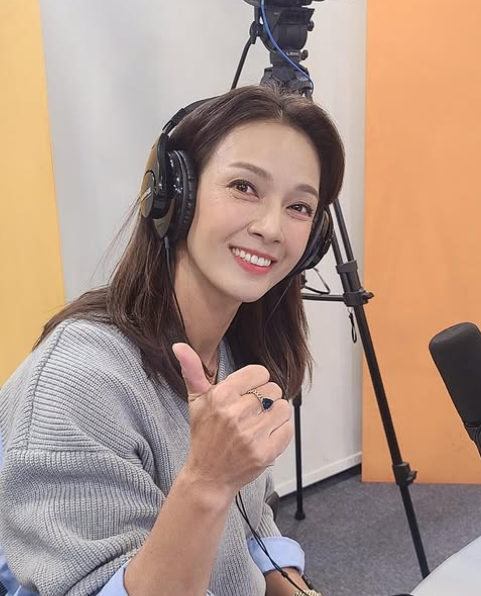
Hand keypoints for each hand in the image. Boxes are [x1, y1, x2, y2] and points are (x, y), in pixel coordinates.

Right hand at [172, 343, 292, 497]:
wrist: (208, 477)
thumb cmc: (204, 436)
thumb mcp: (196, 401)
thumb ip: (192, 370)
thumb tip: (179, 345)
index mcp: (220, 396)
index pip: (260, 373)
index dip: (256, 382)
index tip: (247, 393)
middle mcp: (235, 414)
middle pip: (273, 390)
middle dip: (265, 400)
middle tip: (252, 412)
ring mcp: (251, 435)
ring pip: (283, 408)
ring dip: (275, 415)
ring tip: (259, 424)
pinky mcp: (264, 453)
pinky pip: (287, 429)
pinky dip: (280, 432)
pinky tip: (264, 437)